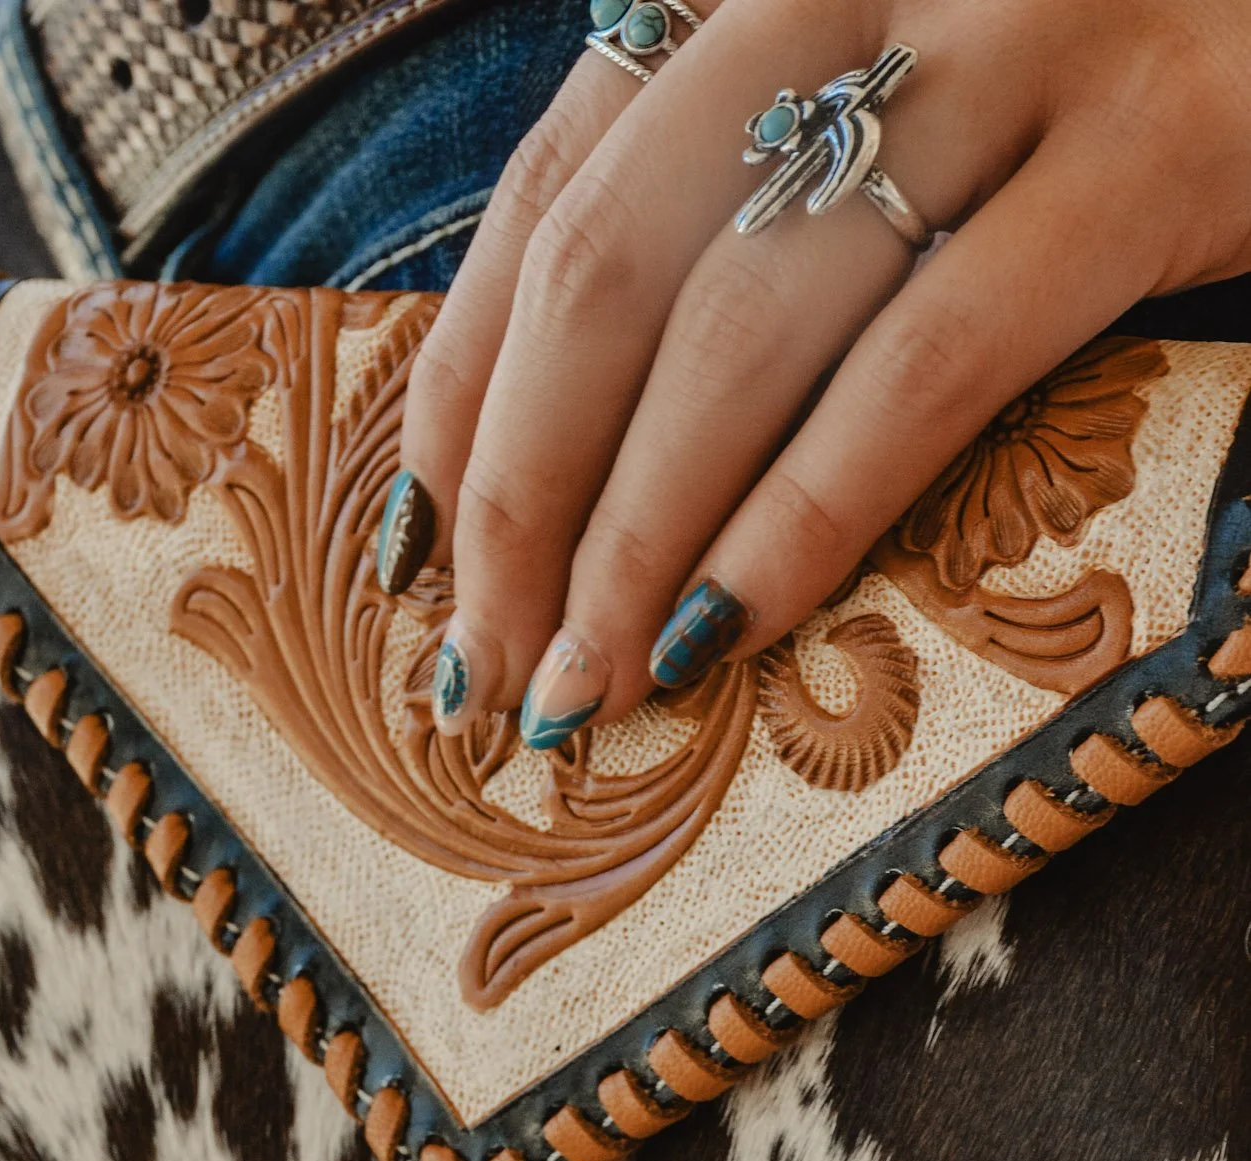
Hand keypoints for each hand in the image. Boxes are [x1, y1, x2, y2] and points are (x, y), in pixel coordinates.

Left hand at [382, 0, 1250, 745]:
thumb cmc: (1104, 93)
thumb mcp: (896, 123)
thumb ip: (750, 222)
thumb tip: (588, 452)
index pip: (548, 189)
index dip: (462, 386)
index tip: (420, 553)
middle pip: (604, 264)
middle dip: (519, 494)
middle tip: (487, 664)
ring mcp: (1012, 43)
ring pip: (738, 324)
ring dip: (632, 540)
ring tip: (585, 686)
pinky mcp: (1150, 153)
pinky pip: (921, 369)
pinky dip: (801, 517)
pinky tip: (728, 631)